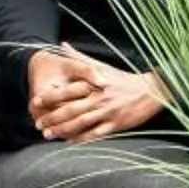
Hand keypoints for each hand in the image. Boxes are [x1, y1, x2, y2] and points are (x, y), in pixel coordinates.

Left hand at [31, 50, 166, 143]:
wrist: (152, 91)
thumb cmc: (123, 78)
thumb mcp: (102, 65)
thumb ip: (80, 58)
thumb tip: (62, 44)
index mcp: (94, 83)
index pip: (68, 90)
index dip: (51, 96)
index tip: (37, 100)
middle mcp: (100, 97)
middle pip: (71, 109)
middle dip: (52, 117)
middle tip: (37, 123)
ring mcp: (108, 112)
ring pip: (80, 123)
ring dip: (62, 130)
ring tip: (48, 134)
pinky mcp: (116, 124)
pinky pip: (95, 134)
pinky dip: (81, 139)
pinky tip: (69, 142)